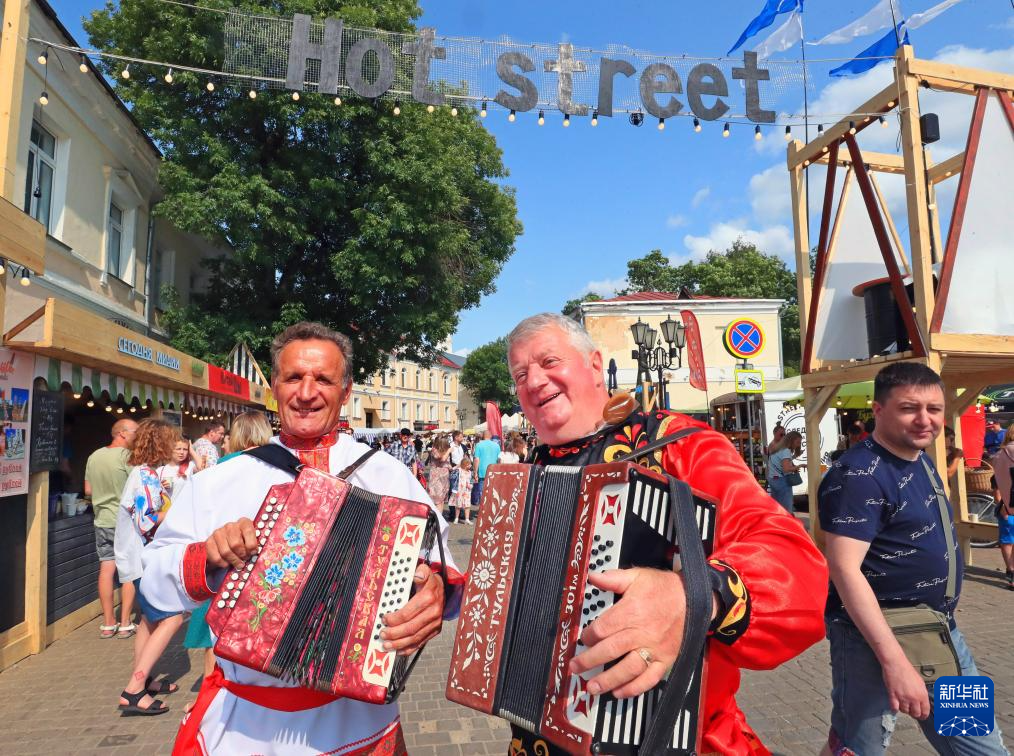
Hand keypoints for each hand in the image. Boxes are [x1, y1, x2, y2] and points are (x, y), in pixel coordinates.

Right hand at [205, 518, 257, 568]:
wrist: (225, 543)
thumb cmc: (242, 542)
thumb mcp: (251, 540)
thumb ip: (254, 544)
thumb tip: (254, 553)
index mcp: (243, 523)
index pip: (248, 531)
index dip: (252, 544)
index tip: (253, 552)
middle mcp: (230, 526)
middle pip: (235, 544)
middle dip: (242, 555)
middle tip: (245, 559)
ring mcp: (218, 533)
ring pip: (226, 552)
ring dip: (233, 561)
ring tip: (238, 564)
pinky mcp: (209, 542)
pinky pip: (217, 557)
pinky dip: (223, 563)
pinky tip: (228, 563)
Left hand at [380, 564, 444, 654]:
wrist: (444, 591)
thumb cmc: (429, 583)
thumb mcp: (426, 572)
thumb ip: (421, 572)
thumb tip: (417, 576)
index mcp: (428, 598)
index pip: (408, 613)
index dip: (394, 618)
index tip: (383, 619)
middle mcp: (433, 612)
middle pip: (411, 628)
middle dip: (394, 634)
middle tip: (382, 634)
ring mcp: (435, 623)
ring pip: (415, 638)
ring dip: (399, 644)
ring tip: (387, 645)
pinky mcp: (435, 631)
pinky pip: (421, 643)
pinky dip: (409, 649)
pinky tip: (399, 651)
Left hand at [569, 568, 686, 698]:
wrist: (694, 598)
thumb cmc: (664, 588)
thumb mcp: (637, 576)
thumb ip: (613, 578)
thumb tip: (592, 576)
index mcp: (632, 611)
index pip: (603, 628)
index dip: (588, 636)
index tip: (582, 640)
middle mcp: (642, 633)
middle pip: (610, 650)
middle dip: (589, 661)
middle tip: (575, 667)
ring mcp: (654, 649)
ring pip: (628, 669)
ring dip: (608, 680)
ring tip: (592, 687)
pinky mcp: (665, 660)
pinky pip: (649, 679)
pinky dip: (634, 688)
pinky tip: (619, 693)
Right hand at [882, 656, 929, 719]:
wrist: (896, 664)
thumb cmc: (908, 671)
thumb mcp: (920, 683)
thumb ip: (922, 694)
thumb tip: (922, 702)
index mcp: (922, 695)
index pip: (925, 711)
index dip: (923, 715)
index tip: (921, 716)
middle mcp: (914, 698)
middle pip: (915, 714)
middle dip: (913, 713)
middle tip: (910, 710)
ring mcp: (903, 698)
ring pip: (904, 711)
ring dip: (903, 709)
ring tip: (902, 703)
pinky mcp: (893, 696)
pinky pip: (894, 708)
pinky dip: (895, 708)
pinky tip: (895, 704)